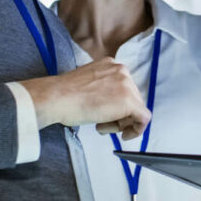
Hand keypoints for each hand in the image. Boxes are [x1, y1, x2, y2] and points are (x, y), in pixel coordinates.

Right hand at [19, 57, 150, 139]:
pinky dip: (136, 130)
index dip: (117, 106)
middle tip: (103, 124)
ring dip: (121, 122)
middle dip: (120, 115)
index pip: (124, 88)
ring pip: (136, 109)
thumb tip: (112, 104)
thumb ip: (103, 89)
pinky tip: (124, 135)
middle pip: (132, 98)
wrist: (56, 98)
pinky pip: (143, 118)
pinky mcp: (130, 101)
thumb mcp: (88, 84)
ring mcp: (127, 85)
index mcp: (111, 64)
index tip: (107, 115)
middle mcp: (122, 71)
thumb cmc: (64, 95)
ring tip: (101, 126)